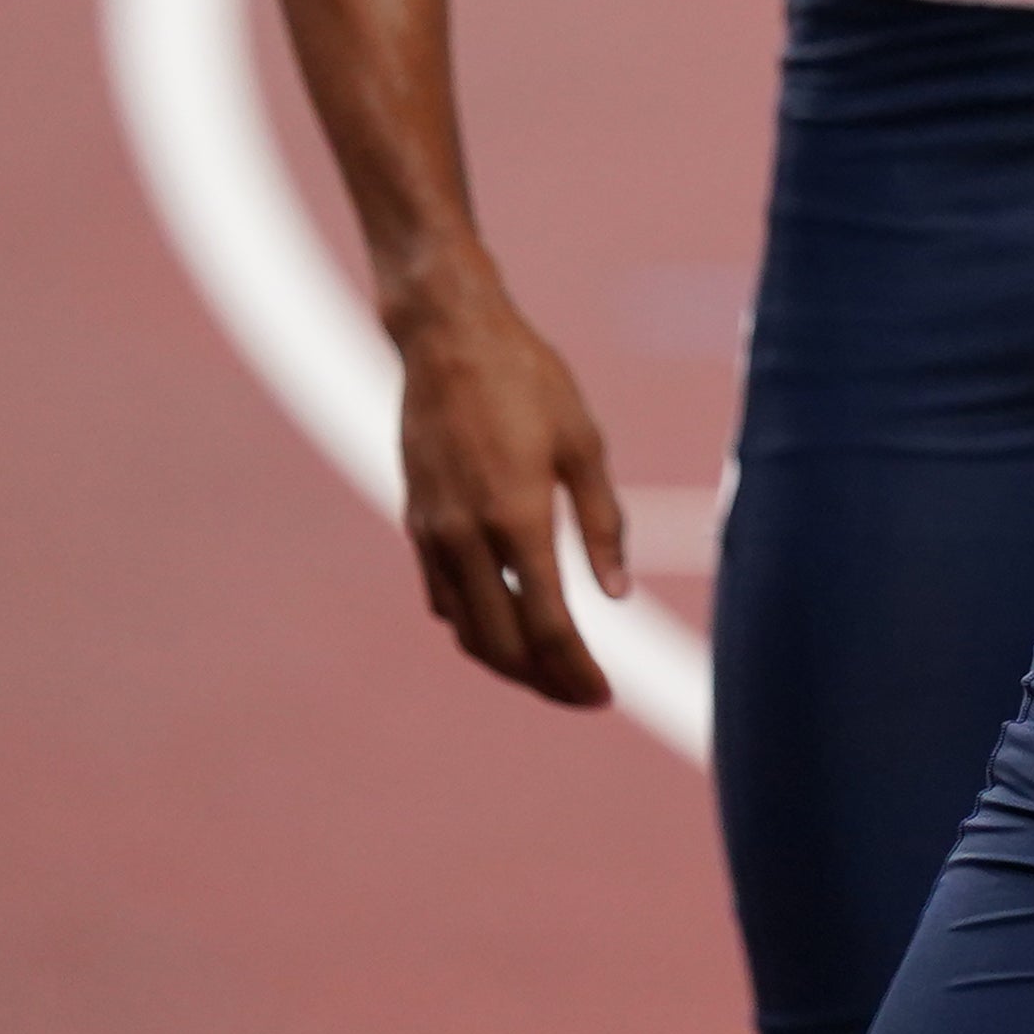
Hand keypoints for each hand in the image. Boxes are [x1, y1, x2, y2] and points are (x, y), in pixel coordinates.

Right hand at [391, 273, 623, 706]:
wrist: (447, 338)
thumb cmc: (529, 381)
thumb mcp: (585, 445)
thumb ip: (603, 524)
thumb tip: (617, 595)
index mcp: (518, 519)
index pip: (548, 627)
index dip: (576, 671)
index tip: (605, 696)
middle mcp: (467, 537)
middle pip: (502, 645)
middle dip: (545, 681)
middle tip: (585, 695)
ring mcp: (433, 533)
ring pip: (466, 629)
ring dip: (508, 661)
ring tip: (551, 670)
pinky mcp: (416, 522)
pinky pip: (442, 597)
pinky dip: (474, 625)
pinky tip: (506, 622)